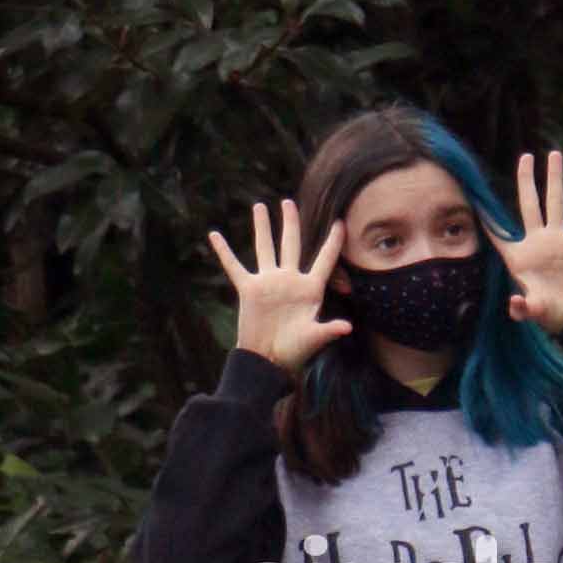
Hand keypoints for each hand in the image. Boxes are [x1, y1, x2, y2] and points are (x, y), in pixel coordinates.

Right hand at [208, 199, 351, 373]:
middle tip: (288, 202)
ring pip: (265, 248)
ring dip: (262, 227)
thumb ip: (328, 330)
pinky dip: (224, 251)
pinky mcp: (249, 289)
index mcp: (310, 289)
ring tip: (260, 206)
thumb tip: (347, 328)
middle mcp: (289, 280)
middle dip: (290, 223)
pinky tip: (215, 235)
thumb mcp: (313, 338)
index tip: (340, 222)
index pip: (324, 259)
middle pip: (291, 244)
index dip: (333, 242)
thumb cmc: (295, 351)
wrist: (268, 360)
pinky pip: (234, 266)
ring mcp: (268, 283)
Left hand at [494, 151, 562, 335]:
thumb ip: (523, 308)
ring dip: (555, 179)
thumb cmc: (553, 315)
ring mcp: (558, 240)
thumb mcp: (534, 311)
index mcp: (519, 257)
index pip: (498, 234)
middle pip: (529, 204)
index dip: (487, 218)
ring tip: (554, 154)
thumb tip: (514, 304)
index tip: (475, 196)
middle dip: (526, 180)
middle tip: (525, 157)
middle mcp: (537, 242)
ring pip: (556, 202)